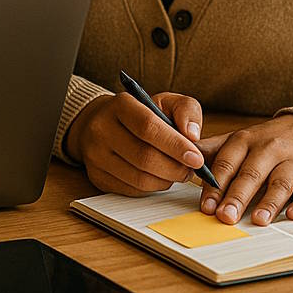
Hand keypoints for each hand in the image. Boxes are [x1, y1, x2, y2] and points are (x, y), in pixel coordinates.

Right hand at [65, 90, 204, 194]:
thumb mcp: (164, 102)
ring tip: (177, 172)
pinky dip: (153, 187)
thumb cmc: (140, 113)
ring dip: (166, 180)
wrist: (102, 123)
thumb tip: (192, 135)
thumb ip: (185, 110)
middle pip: (144, 157)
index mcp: (120, 105)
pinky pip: (132, 190)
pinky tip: (159, 177)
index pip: (148, 127)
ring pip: (140, 178)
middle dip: (175, 168)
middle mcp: (102, 129)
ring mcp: (96, 155)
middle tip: (191, 169)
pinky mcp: (97, 176)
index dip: (175, 145)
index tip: (196, 158)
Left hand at [197, 115, 292, 225]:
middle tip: (226, 217)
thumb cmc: (264, 141)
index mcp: (244, 140)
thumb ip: (211, 150)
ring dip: (269, 202)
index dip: (216, 185)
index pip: (227, 163)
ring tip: (259, 221)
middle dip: (238, 197)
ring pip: (280, 182)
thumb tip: (181, 159)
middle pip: (251, 174)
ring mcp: (292, 161)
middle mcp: (268, 149)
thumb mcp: (236, 140)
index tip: (207, 206)